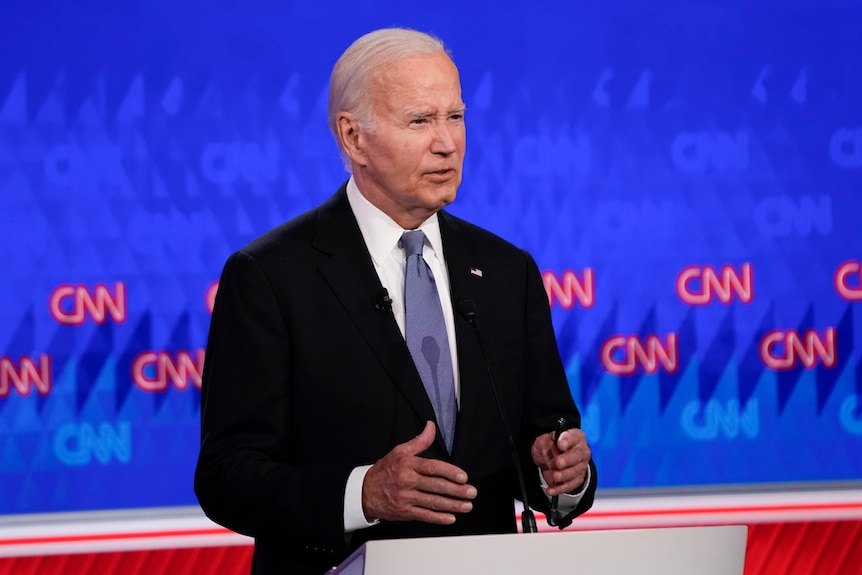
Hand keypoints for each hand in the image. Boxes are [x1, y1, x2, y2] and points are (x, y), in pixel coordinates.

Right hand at [362, 421, 476, 523]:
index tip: (463, 477)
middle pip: (436, 486)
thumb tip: (431, 426)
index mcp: (408, 464)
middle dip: (456, 490)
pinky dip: (439, 518)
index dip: (450, 472)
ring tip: (466, 505)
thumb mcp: (400, 451)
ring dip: (452, 505)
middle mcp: (408, 481)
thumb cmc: (384, 470)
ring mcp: (406, 498)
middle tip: (471, 492)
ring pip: (433, 502)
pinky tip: (451, 518)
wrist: (364, 492)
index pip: (433, 468)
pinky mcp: (404, 512)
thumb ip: (420, 441)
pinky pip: (424, 515)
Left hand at [530, 428, 590, 496]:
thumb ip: (549, 443)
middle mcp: (581, 451)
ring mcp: (581, 466)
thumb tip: (555, 451)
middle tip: (558, 462)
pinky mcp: (577, 479)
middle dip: (568, 460)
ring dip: (564, 475)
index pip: (574, 436)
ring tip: (554, 476)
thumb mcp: (545, 440)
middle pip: (577, 455)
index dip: (567, 440)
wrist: (548, 458)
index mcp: (576, 437)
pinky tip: (551, 489)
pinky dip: (560, 488)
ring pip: (575, 472)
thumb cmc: (550, 446)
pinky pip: (570, 485)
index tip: (560, 444)